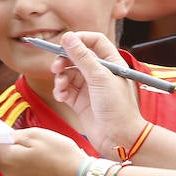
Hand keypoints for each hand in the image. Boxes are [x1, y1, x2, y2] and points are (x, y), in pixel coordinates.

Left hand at [0, 127, 86, 175]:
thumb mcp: (36, 135)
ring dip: (1, 147)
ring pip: (3, 160)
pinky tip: (22, 148)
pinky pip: (14, 167)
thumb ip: (13, 135)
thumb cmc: (60, 154)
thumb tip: (0, 135)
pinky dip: (12, 156)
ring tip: (7, 133)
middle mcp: (7, 173)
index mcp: (6, 159)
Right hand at [49, 32, 144, 158]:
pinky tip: (61, 96)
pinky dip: (60, 91)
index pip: (94, 41)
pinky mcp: (80, 102)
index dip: (80, 39)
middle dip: (64, 60)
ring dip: (60, 77)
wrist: (119, 138)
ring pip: (68, 73)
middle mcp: (99, 73)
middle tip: (56, 67)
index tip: (65, 42)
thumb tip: (68, 37)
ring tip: (61, 86)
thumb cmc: (118, 108)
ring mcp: (89, 88)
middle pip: (76, 57)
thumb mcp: (99, 77)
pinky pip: (65, 90)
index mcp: (111, 63)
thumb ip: (82, 56)